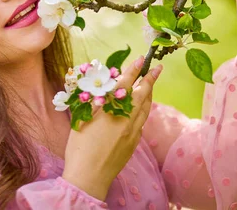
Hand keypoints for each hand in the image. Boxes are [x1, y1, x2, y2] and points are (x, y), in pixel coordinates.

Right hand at [61, 56, 162, 200]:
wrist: (89, 176)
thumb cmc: (79, 147)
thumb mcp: (83, 119)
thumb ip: (97, 103)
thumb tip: (107, 89)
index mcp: (111, 110)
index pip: (125, 84)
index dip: (134, 71)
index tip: (140, 60)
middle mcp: (126, 118)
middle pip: (142, 94)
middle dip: (150, 79)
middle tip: (156, 68)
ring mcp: (133, 132)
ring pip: (145, 108)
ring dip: (149, 94)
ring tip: (150, 84)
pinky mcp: (134, 143)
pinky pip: (142, 122)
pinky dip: (142, 111)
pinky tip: (139, 109)